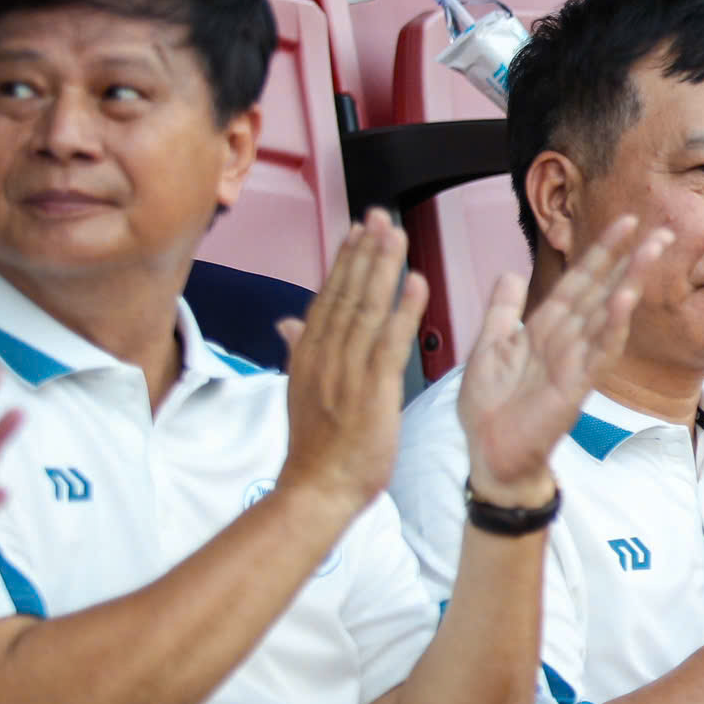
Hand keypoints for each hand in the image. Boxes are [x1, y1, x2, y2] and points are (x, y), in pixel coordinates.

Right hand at [274, 212, 432, 515]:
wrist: (316, 488)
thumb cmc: (316, 446)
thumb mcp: (301, 391)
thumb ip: (298, 351)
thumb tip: (287, 322)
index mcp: (309, 354)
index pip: (329, 296)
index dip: (346, 260)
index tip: (359, 229)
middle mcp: (325, 354)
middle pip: (346, 292)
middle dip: (364, 251)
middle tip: (379, 215)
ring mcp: (347, 370)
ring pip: (367, 308)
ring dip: (383, 268)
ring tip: (396, 234)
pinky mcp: (373, 389)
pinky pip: (390, 342)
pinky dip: (403, 310)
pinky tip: (415, 283)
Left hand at [455, 215, 667, 504]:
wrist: (490, 454)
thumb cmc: (491, 408)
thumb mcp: (488, 347)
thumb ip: (502, 311)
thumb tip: (509, 273)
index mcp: (546, 327)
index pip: (579, 281)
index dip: (602, 252)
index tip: (626, 223)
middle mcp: (567, 340)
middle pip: (604, 290)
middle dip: (631, 259)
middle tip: (663, 231)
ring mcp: (576, 361)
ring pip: (608, 314)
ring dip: (631, 281)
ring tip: (652, 253)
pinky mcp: (576, 386)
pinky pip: (599, 351)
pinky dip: (612, 325)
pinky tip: (625, 300)